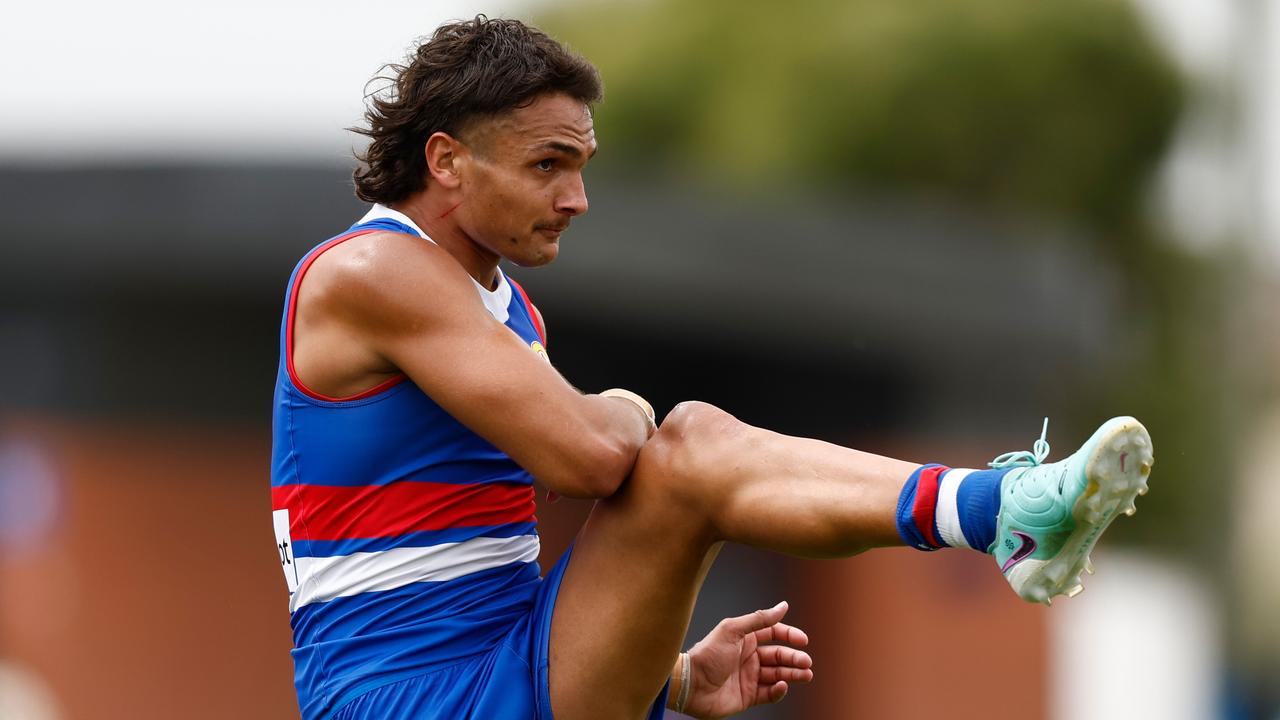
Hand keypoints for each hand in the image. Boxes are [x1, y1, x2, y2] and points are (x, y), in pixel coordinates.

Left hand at [679, 601, 813, 718]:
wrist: (690, 685)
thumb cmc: (707, 654)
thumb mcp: (733, 630)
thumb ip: (759, 619)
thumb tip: (783, 606)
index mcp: (745, 639)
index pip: (773, 634)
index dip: (789, 636)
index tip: (803, 640)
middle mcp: (749, 657)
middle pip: (779, 655)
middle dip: (795, 658)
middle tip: (807, 662)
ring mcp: (749, 677)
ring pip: (778, 675)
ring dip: (793, 674)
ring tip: (806, 674)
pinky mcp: (748, 696)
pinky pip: (769, 693)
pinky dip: (779, 690)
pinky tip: (782, 685)